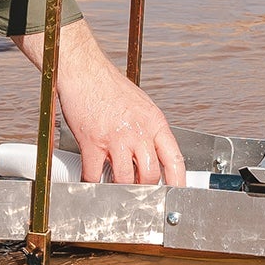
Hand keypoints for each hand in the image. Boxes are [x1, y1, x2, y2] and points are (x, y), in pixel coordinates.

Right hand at [16, 19, 184, 184]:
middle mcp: (138, 131)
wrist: (85, 71)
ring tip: (116, 186)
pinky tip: (92, 182)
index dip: (179, 181)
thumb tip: (154, 152)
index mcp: (154, 122)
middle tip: (139, 190)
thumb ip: (150, 130)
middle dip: (145, 188)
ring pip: (125, 179)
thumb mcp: (142, 105)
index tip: (178, 193)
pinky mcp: (93, 142)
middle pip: (150, 175)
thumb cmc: (110, 86)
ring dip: (120, 187)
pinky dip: (92, 183)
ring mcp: (116, 138)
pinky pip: (94, 175)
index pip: (175, 159)